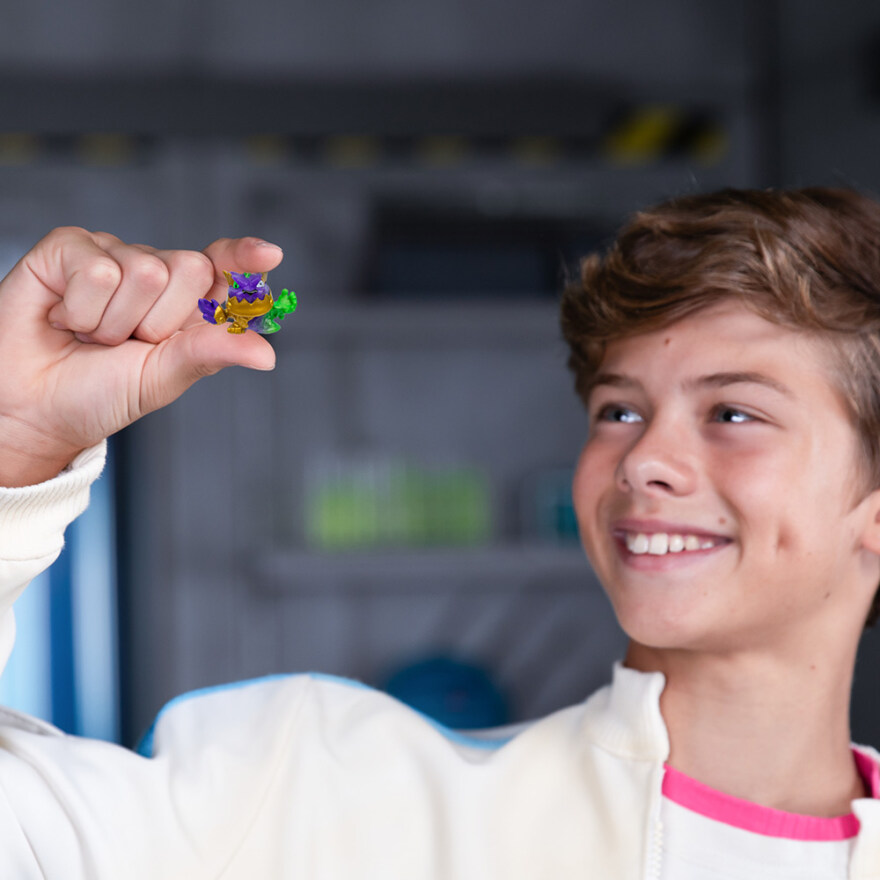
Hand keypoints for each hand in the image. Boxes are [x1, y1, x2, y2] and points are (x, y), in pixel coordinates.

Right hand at [0, 227, 282, 486]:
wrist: (36, 409)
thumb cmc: (101, 393)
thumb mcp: (165, 378)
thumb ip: (213, 353)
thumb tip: (267, 353)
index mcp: (186, 302)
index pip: (225, 268)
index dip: (244, 259)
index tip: (268, 256)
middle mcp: (155, 271)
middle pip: (191, 269)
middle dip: (161, 321)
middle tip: (129, 343)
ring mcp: (113, 254)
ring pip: (144, 271)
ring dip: (116, 322)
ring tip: (92, 336)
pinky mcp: (69, 247)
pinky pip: (98, 269)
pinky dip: (81, 309)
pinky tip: (64, 318)